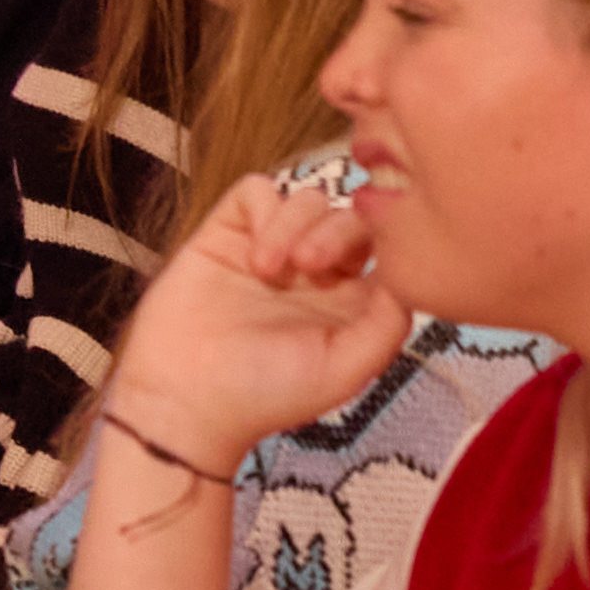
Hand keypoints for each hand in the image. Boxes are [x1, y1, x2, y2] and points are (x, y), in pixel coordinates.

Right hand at [99, 167, 408, 470]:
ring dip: (296, 225)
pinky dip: (264, 211)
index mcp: (349, 304)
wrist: (185, 398)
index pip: (385, 249)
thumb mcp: (344, 371)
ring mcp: (271, 249)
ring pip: (307, 199)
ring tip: (269, 270)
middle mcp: (315, 273)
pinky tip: (253, 253)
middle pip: (350, 217)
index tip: (369, 267)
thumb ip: (387, 326)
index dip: (385, 245)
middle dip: (337, 232)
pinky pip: (258, 191)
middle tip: (309, 267)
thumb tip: (404, 277)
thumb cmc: (265, 395)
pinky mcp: (227, 233)